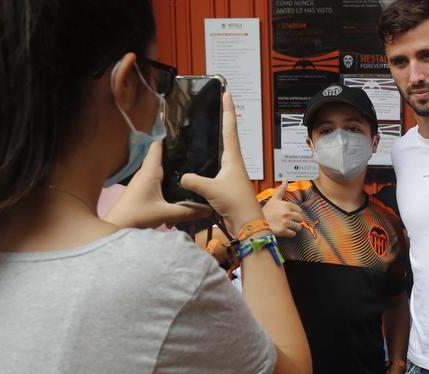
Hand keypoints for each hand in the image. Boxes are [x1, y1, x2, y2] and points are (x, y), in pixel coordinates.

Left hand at [104, 142, 211, 228]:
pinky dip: (170, 186)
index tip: (184, 135)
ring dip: (175, 173)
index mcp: (150, 171)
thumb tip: (209, 210)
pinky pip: (160, 183)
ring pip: (163, 172)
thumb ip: (188, 211)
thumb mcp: (166, 214)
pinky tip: (181, 195)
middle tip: (198, 155)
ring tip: (194, 173)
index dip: (169, 138)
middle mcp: (147, 173)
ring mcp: (144, 182)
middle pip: (164, 159)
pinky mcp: (144, 191)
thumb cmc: (138, 215)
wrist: (117, 227)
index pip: (158, 147)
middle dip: (179, 157)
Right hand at [179, 92, 263, 234]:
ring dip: (215, 139)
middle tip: (216, 104)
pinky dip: (208, 159)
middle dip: (222, 120)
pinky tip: (199, 160)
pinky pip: (215, 167)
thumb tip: (181, 176)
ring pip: (221, 152)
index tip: (227, 93)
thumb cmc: (235, 203)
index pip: (230, 129)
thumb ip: (193, 181)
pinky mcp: (226, 185)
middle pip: (227, 136)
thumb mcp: (211, 190)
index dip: (228, 110)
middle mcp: (233, 163)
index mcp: (233, 158)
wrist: (247, 225)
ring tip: (206, 126)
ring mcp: (230, 174)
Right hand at [263, 181, 309, 237]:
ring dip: (294, 227)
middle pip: (300, 219)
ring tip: (287, 226)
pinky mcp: (283, 231)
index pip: (299, 210)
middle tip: (289, 220)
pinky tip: (284, 230)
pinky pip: (293, 234)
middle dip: (296, 220)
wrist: (257, 222)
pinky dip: (290, 234)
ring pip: (298, 227)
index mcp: (286, 205)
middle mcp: (286, 213)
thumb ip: (281, 189)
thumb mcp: (274, 199)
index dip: (295, 213)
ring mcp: (285, 223)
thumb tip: (285, 178)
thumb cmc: (266, 211)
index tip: (290, 214)